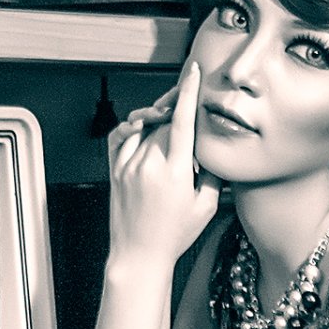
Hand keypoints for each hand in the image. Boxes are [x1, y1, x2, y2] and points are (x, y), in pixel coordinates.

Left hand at [106, 63, 221, 268]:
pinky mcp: (115, 170)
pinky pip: (122, 136)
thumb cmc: (174, 235)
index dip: (187, 93)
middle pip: (164, 120)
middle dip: (176, 108)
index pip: (181, 121)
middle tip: (188, 104)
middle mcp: (148, 164)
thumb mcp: (205, 206)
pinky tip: (143, 128)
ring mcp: (128, 166)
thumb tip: (214, 147)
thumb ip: (212, 173)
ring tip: (169, 120)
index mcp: (174, 172)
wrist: (138, 255)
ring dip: (157, 118)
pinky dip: (134, 127)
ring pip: (144, 126)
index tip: (193, 74)